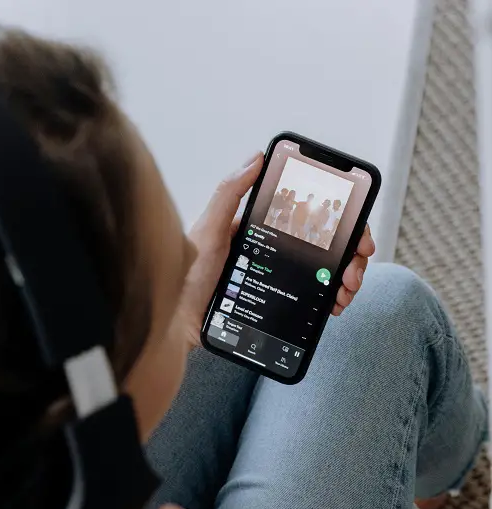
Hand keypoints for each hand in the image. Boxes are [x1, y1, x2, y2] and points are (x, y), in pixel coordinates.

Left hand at [181, 155, 376, 346]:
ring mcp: (279, 276)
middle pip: (327, 245)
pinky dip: (330, 299)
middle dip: (350, 255)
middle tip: (354, 270)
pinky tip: (334, 304)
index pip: (310, 215)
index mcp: (263, 228)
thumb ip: (228, 194)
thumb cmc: (188, 277)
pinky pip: (313, 298)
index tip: (355, 232)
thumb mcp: (207, 231)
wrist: (178, 324)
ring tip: (345, 291)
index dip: (340, 221)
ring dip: (345, 278)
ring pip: (326, 272)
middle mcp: (275, 250)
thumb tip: (256, 158)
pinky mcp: (278, 302)